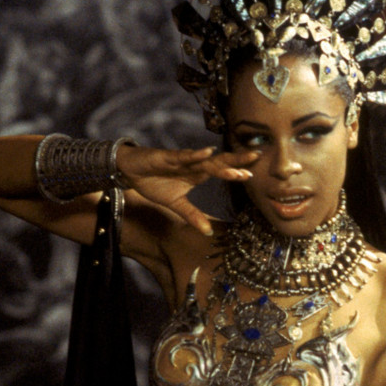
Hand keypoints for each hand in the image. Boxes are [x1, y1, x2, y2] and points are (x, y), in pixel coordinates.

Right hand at [116, 145, 258, 234]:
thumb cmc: (153, 182)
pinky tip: (207, 152)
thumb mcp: (175, 204)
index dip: (235, 172)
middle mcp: (193, 164)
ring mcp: (181, 159)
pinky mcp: (166, 157)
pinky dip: (195, 155)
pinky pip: (183, 156)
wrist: (129, 170)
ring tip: (239, 166)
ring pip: (205, 160)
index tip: (252, 176)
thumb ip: (192, 215)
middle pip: (219, 162)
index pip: (221, 170)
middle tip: (257, 157)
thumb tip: (208, 233)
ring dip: (221, 163)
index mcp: (197, 173)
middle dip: (237, 160)